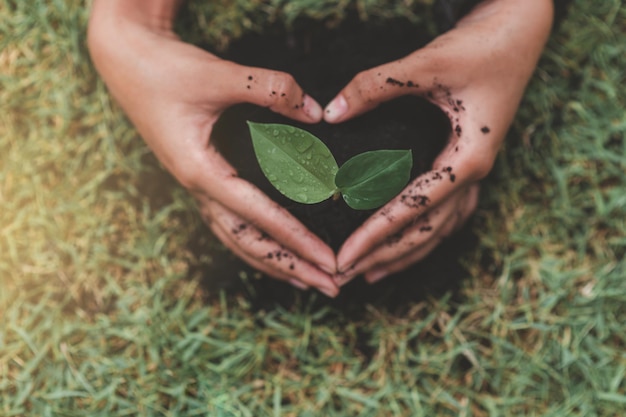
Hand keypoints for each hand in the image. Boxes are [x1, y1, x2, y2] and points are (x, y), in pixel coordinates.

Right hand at [87, 0, 338, 295]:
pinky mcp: (200, 176)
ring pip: (237, 239)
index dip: (298, 242)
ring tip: (306, 280)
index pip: (260, 218)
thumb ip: (270, 90)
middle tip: (332, 287)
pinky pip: (230, 221)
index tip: (330, 262)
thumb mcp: (218, 75)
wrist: (125, 59)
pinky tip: (271, 246)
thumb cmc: (164, 68)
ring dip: (274, 262)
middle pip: (250, 243)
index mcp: (201, 172)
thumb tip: (316, 112)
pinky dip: (255, 241)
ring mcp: (197, 186)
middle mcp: (199, 188)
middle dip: (292, 267)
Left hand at [324, 0, 554, 283]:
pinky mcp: (469, 167)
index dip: (375, 236)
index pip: (414, 210)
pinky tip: (404, 245)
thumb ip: (378, 86)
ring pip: (439, 231)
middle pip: (426, 232)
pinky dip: (422, 235)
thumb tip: (331, 113)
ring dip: (403, 254)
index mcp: (469, 159)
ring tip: (369, 275)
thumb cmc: (482, 47)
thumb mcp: (429, 64)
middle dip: (383, 256)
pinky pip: (446, 214)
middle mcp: (475, 175)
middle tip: (342, 276)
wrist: (519, 34)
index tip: (343, 257)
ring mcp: (475, 174)